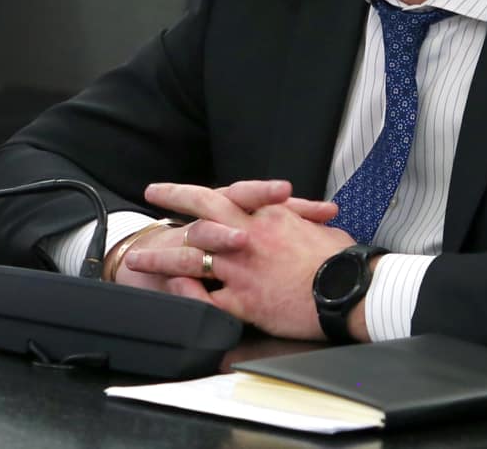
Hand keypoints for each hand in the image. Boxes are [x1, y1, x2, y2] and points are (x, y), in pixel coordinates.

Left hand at [105, 179, 338, 293]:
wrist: (349, 289)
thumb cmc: (341, 261)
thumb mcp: (320, 228)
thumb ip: (301, 220)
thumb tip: (305, 216)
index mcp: (267, 215)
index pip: (224, 195)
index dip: (197, 189)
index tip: (177, 187)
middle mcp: (248, 236)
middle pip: (201, 212)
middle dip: (172, 199)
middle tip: (151, 195)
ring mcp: (242, 269)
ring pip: (191, 258)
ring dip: (160, 258)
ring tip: (137, 260)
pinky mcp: (245, 300)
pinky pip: (207, 299)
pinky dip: (187, 295)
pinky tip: (172, 290)